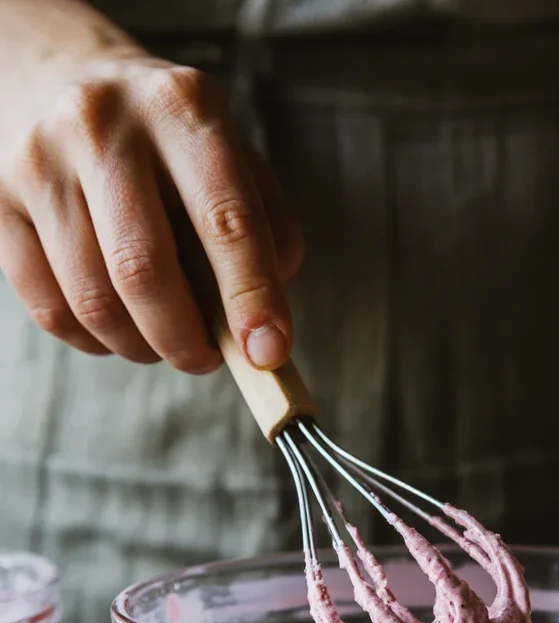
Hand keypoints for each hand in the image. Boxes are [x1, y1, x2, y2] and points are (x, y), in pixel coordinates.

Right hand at [0, 47, 302, 371]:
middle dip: (184, 339)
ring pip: (92, 299)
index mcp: (182, 108)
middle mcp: (103, 123)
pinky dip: (93, 340)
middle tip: (205, 360)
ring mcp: (40, 159)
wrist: (61, 77)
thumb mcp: (236, 160)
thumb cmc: (169, 143)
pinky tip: (118, 329)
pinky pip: (48, 307)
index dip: (251, 297)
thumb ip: (268, 236)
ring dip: (139, 346)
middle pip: (143, 269)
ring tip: (163, 341)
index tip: (267, 354)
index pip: (225, 218)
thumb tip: (260, 329)